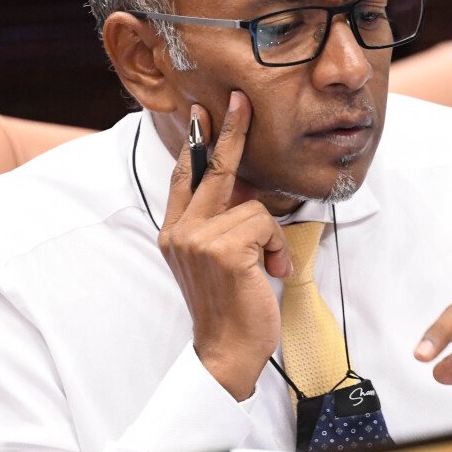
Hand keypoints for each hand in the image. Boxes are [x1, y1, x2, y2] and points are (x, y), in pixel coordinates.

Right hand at [158, 91, 292, 400]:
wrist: (224, 352)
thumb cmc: (227, 309)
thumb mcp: (215, 262)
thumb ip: (219, 227)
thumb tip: (244, 191)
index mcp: (175, 233)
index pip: (183, 178)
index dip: (193, 143)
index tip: (200, 112)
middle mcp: (181, 231)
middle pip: (210, 168)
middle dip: (230, 131)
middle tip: (241, 100)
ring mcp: (199, 238)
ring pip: (253, 206)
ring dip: (271, 239)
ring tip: (266, 269)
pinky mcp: (224, 248)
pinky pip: (266, 225)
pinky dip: (277, 249)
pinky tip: (269, 273)